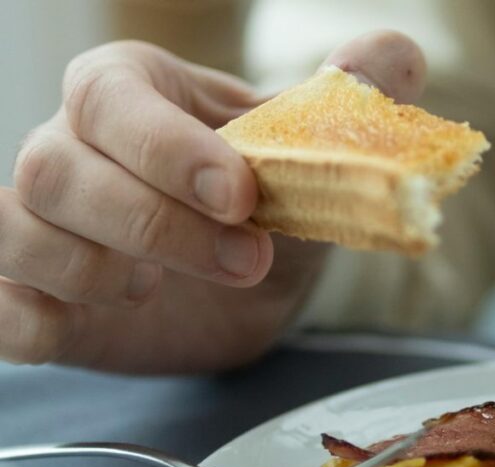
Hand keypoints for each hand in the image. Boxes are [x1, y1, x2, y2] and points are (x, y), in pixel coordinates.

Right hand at [1, 32, 424, 372]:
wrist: (244, 283)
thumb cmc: (266, 204)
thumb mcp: (310, 152)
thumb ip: (349, 99)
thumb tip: (399, 56)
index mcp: (130, 94)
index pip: (115, 100)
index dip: (168, 148)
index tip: (241, 194)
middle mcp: (69, 148)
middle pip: (59, 170)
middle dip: (155, 223)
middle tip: (247, 258)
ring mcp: (44, 224)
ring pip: (17, 230)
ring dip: (94, 270)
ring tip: (161, 288)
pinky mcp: (33, 294)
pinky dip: (15, 316)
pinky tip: (68, 325)